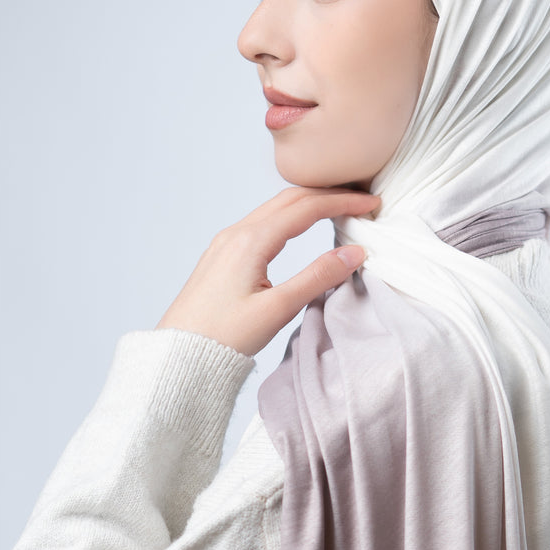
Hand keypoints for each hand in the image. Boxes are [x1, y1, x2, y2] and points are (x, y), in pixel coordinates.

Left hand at [155, 185, 380, 356]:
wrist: (179, 354)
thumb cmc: (223, 337)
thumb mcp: (277, 309)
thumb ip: (318, 277)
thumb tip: (354, 252)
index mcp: (250, 241)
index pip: (306, 208)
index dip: (342, 202)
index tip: (370, 204)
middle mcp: (236, 234)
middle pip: (290, 199)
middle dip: (328, 195)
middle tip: (361, 201)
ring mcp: (226, 243)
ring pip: (274, 209)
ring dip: (308, 204)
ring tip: (338, 209)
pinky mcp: (223, 256)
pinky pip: (261, 223)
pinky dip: (289, 217)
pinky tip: (300, 228)